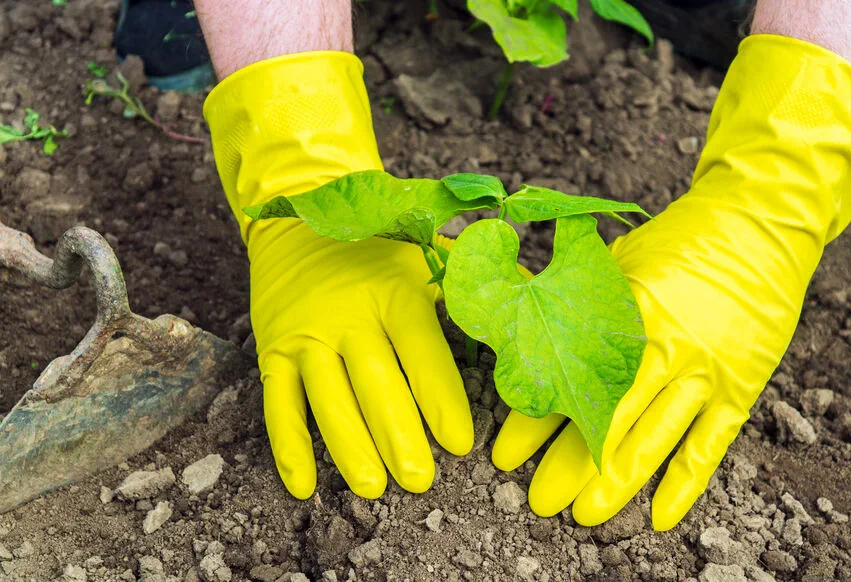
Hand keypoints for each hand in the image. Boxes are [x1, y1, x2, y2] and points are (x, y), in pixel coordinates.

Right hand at [204, 53, 471, 498]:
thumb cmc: (381, 248)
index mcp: (395, 293)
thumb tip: (537, 307)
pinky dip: (287, 447)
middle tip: (419, 480)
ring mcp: (307, 336)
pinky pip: (278, 405)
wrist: (299, 220)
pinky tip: (302, 486)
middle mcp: (349, 316)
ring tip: (372, 486)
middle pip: (374, 383)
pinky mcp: (272, 351)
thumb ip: (478, 283)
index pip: (420, 350)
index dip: (439, 397)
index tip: (459, 442)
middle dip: (398, 434)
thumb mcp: (430, 254)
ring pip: (327, 400)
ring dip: (349, 447)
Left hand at [491, 35, 850, 528]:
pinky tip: (660, 518)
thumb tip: (522, 322)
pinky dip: (686, 485)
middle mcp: (664, 349)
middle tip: (538, 500)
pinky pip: (710, 445)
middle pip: (607, 420)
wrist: (760, 225)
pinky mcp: (740, 387)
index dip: (536, 420)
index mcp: (626, 314)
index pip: (570, 379)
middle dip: (569, 465)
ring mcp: (705, 372)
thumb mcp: (619, 260)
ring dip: (616, 483)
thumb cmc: (681, 240)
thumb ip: (579, 299)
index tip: (506, 452)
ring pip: (653, 441)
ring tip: (584, 515)